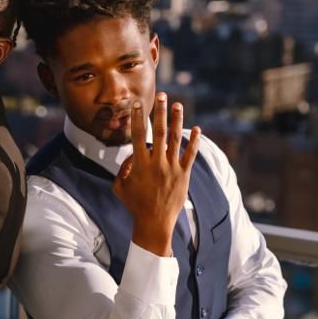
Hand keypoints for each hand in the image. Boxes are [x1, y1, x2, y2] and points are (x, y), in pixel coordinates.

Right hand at [112, 94, 199, 256]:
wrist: (154, 223)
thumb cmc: (134, 205)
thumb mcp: (120, 187)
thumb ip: (123, 169)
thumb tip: (131, 155)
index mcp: (140, 165)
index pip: (138, 136)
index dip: (138, 118)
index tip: (137, 104)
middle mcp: (157, 163)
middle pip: (159, 132)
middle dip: (160, 112)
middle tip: (162, 95)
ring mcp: (172, 168)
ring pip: (176, 139)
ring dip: (177, 120)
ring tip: (178, 105)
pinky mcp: (184, 175)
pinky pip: (190, 155)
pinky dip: (194, 141)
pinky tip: (197, 129)